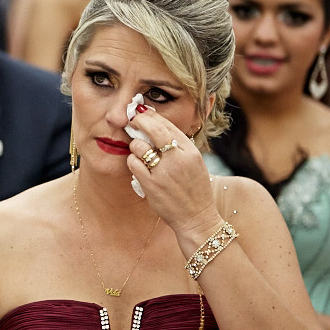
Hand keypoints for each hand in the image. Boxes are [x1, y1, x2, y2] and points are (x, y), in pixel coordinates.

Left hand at [126, 108, 217, 235]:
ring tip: (138, 150)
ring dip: (134, 145)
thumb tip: (158, 128)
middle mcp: (178, 159)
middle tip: (132, 120)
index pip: (168, 126)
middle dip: (140, 121)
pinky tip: (136, 164)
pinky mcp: (152, 185)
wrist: (197, 218)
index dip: (152, 116)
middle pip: (153, 130)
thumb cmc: (194, 190)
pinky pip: (133, 163)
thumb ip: (179, 147)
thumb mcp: (194, 163)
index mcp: (190, 152)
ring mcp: (164, 172)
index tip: (142, 112)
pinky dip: (132, 161)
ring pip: (139, 146)